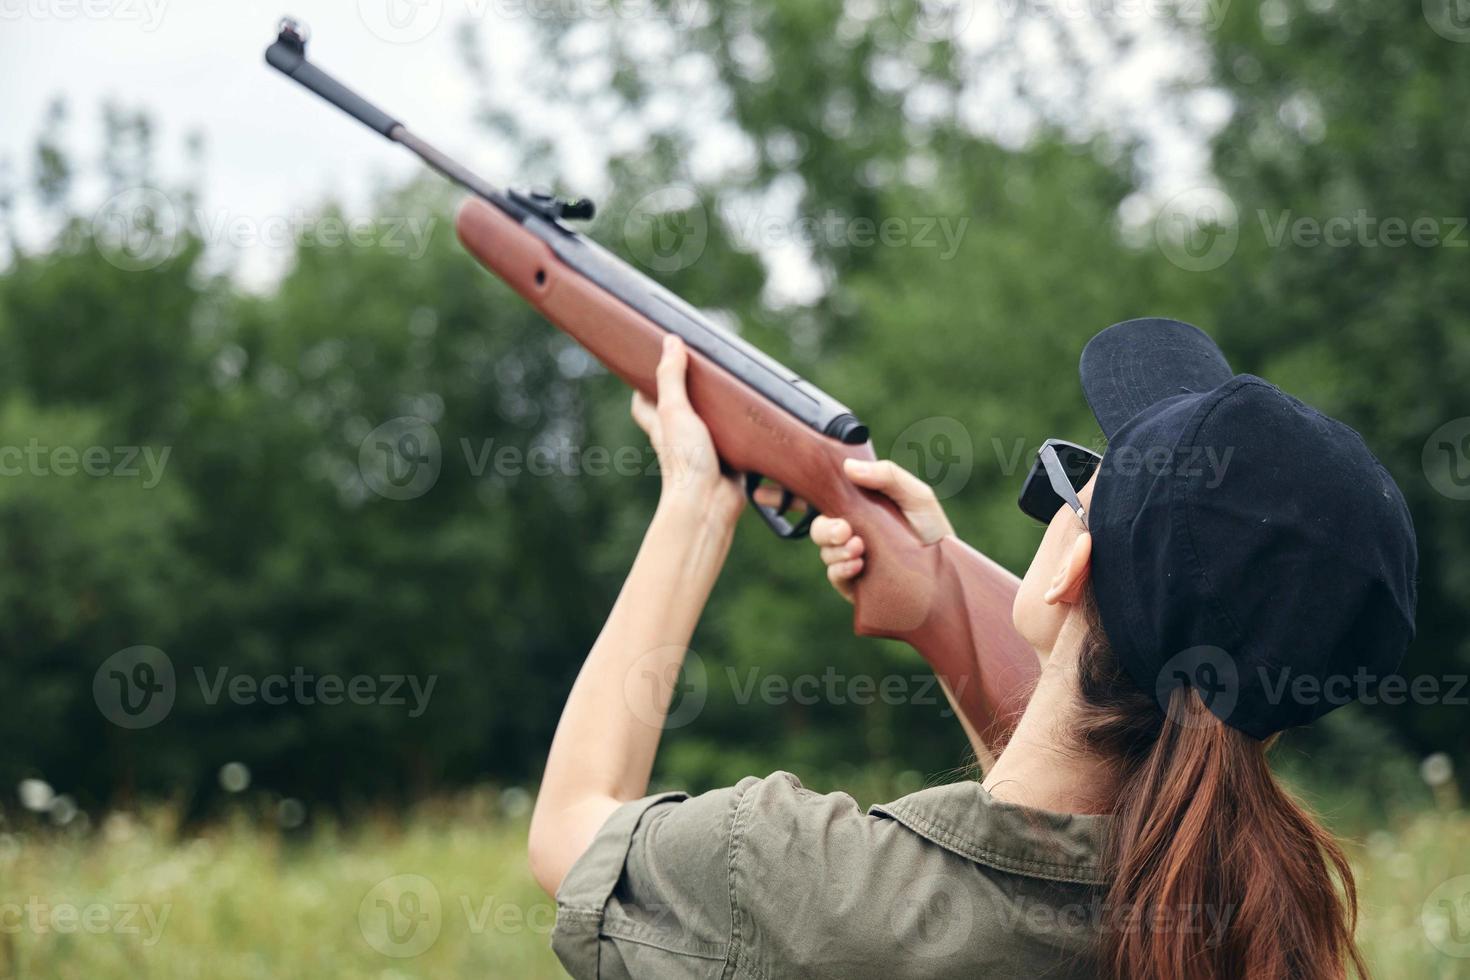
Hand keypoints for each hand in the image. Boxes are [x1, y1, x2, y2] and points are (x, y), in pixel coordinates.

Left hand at [631, 336, 744, 529]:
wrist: (709, 504)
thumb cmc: (685, 460)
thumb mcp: (675, 410)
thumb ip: (671, 377)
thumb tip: (670, 341)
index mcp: (661, 425)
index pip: (643, 404)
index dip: (644, 385)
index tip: (652, 365)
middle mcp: (680, 437)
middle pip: (678, 410)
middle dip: (687, 393)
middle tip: (699, 368)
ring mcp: (705, 449)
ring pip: (708, 425)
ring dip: (717, 411)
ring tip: (730, 386)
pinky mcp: (729, 461)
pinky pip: (734, 441)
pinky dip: (741, 431)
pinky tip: (754, 418)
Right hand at [810, 458, 953, 601]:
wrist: (950, 569)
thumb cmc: (933, 529)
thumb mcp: (916, 495)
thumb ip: (887, 476)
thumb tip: (848, 466)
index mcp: (862, 510)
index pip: (830, 503)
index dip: (826, 503)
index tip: (838, 508)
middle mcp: (853, 533)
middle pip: (821, 529)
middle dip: (826, 531)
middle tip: (844, 531)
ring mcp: (853, 559)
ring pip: (826, 553)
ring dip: (836, 551)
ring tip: (859, 550)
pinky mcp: (856, 584)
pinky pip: (835, 576)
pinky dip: (840, 570)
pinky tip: (858, 566)